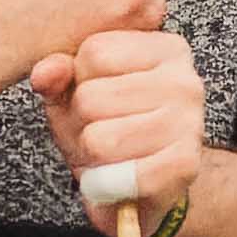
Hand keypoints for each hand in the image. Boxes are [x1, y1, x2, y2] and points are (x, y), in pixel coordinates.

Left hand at [28, 25, 211, 229]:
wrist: (142, 188)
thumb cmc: (110, 130)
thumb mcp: (74, 95)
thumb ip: (57, 76)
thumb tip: (45, 73)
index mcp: (163, 48)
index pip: (95, 52)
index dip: (78, 82)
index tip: (96, 98)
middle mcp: (184, 80)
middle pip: (92, 98)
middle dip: (81, 124)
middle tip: (98, 135)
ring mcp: (190, 121)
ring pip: (102, 140)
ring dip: (91, 157)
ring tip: (107, 157)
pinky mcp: (187, 163)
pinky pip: (127, 175)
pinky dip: (108, 186)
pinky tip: (114, 181)